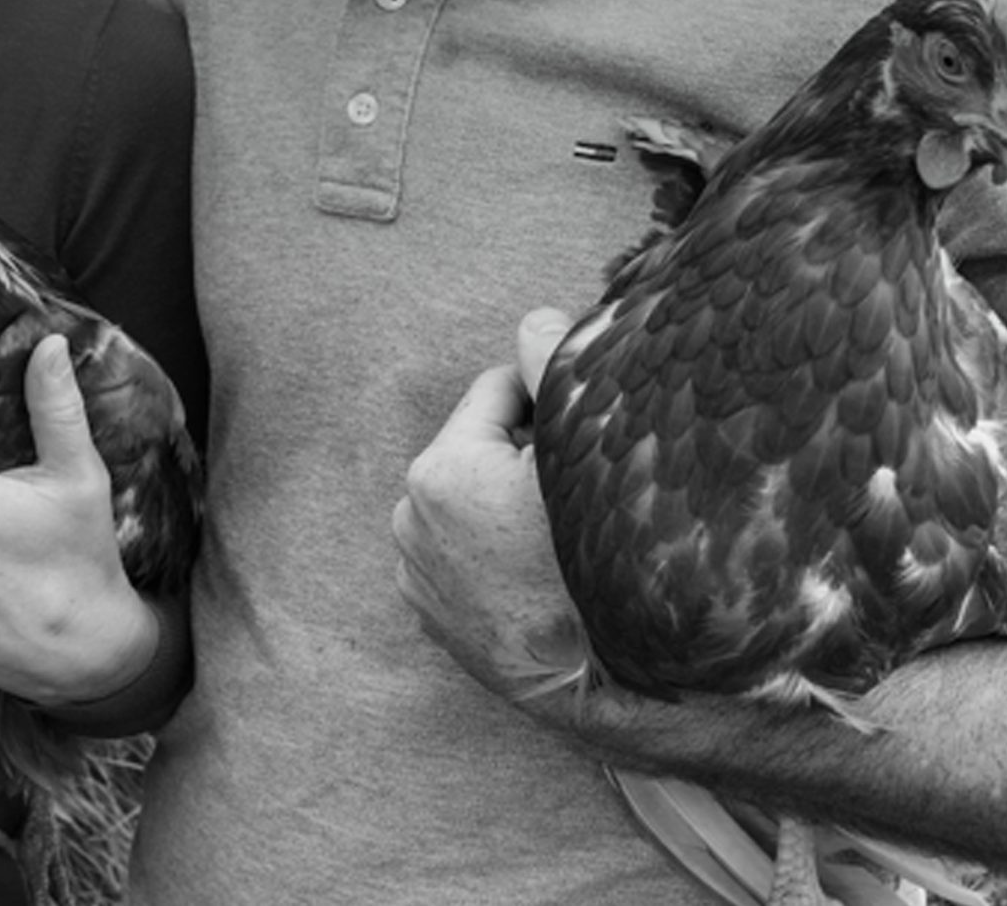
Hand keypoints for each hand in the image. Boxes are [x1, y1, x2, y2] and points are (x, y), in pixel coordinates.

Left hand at [393, 308, 594, 715]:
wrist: (597, 688)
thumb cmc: (595, 566)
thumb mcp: (582, 455)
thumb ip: (553, 367)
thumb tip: (534, 318)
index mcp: (440, 469)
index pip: (498, 391)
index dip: (546, 406)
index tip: (578, 438)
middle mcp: (408, 516)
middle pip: (480, 446)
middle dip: (522, 456)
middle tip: (572, 492)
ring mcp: (413, 568)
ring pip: (470, 496)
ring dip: (504, 501)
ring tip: (553, 537)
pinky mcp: (425, 610)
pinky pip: (460, 547)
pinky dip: (490, 547)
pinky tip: (532, 571)